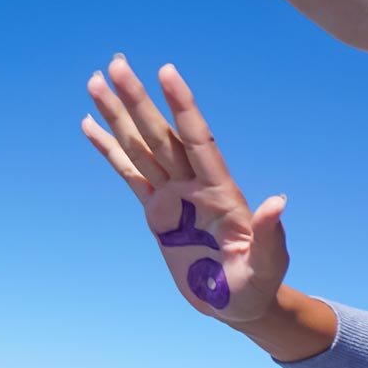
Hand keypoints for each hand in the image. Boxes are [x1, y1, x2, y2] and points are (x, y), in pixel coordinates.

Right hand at [81, 56, 287, 324]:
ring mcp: (173, 195)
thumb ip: (269, 237)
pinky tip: (90, 125)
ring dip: (118, 116)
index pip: (199, 140)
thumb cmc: (256, 285)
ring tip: (96, 81)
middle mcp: (194, 185)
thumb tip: (277, 203)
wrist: (238, 304)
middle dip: (139, 100)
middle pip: (161, 135)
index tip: (166, 72)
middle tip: (116, 63)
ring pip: (141, 147)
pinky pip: (129, 174)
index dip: (183, 106)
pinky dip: (109, 151)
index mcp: (221, 192)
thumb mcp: (266, 266)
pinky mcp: (156, 211)